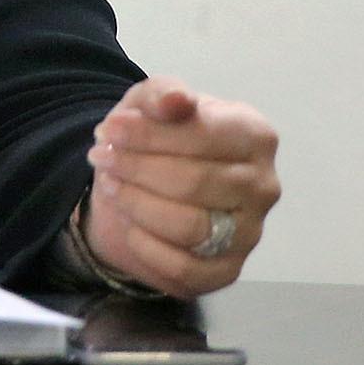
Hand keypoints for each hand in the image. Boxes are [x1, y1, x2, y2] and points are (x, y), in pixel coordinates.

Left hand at [82, 76, 280, 297]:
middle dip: (136, 169)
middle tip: (100, 158)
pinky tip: (127, 222)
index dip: (150, 134)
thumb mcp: (156, 101)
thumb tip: (175, 99)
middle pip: (194, 182)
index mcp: (255, 136)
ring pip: (189, 227)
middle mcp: (263, 187)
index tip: (108, 130)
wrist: (154, 182)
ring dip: (136, 204)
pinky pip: (183, 268)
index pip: (204, 135)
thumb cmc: (163, 135)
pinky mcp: (228, 270)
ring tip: (109, 184)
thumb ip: (165, 94)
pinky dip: (145, 246)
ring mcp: (250, 233)